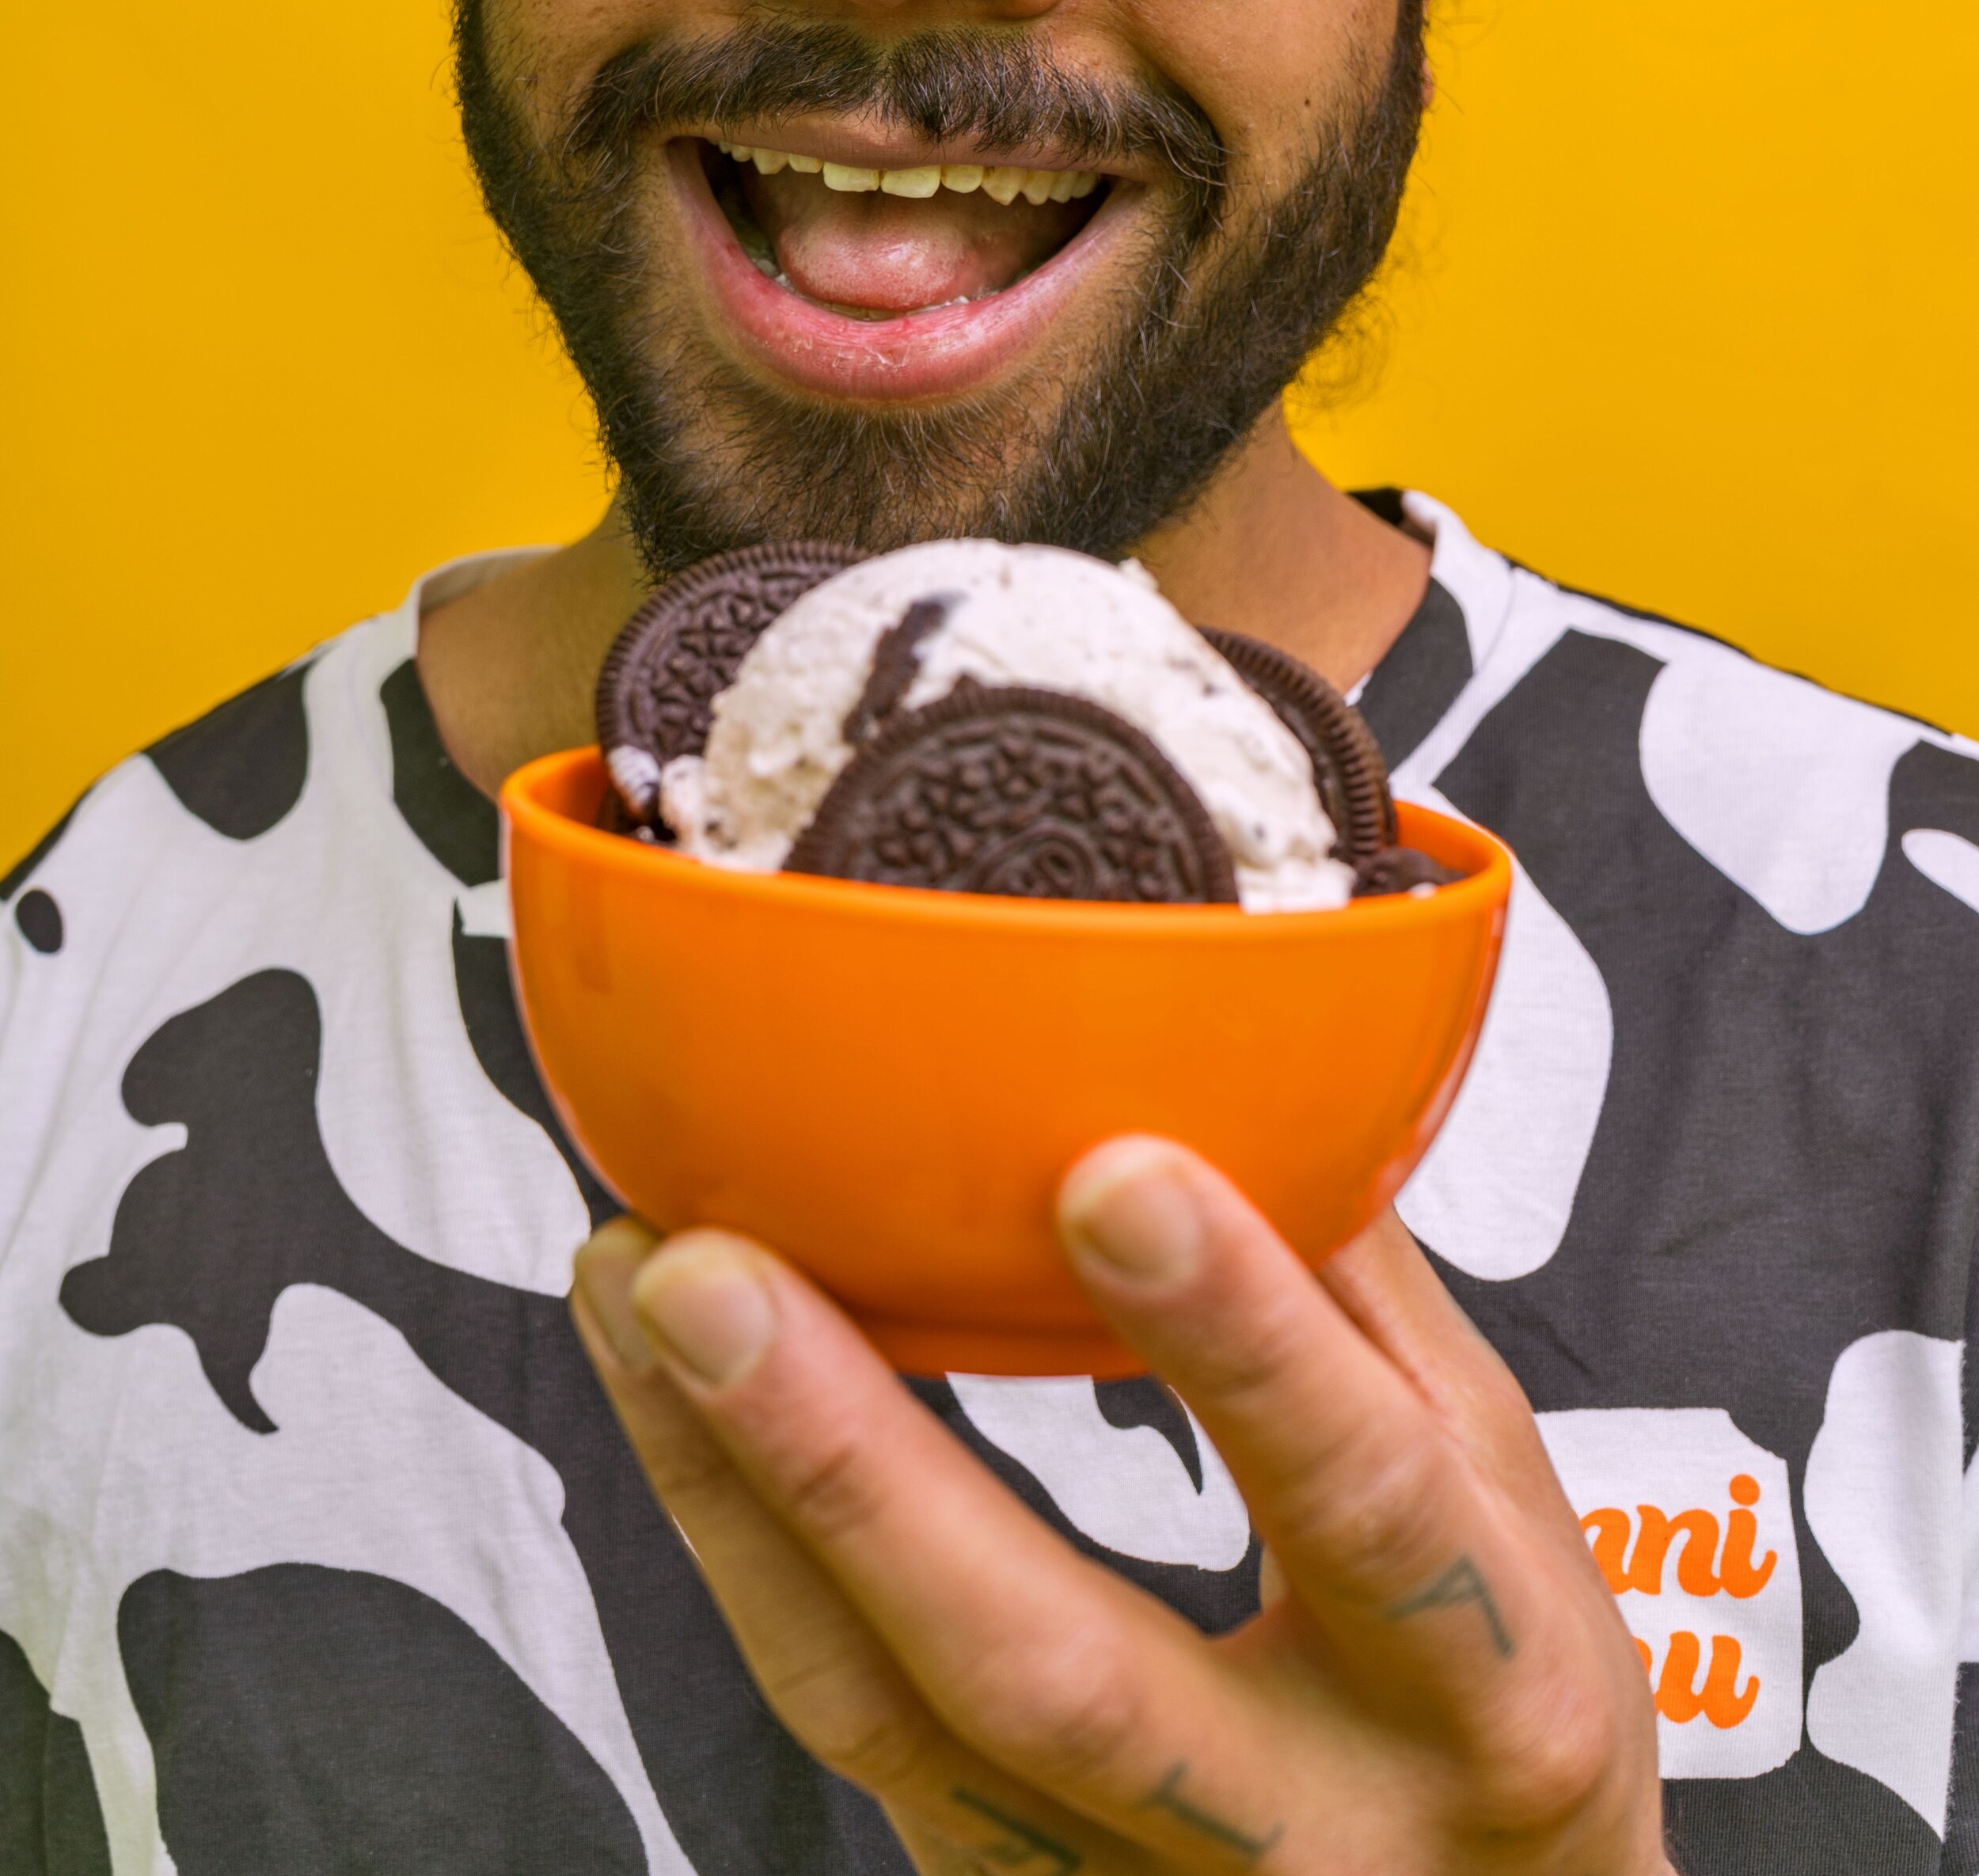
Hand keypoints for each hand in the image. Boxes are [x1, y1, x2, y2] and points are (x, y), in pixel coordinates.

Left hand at [571, 1139, 1668, 1873]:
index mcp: (1484, 1686)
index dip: (1244, 1341)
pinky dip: (742, 1558)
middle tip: (707, 1269)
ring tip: (630, 1286)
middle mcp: (1304, 1829)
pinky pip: (848, 1739)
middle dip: (859, 1466)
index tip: (1112, 1167)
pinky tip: (670, 1410)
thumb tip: (1252, 1056)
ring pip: (891, 1723)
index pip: (1361, 1505)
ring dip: (735, 1495)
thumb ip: (1374, 1294)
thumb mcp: (1511, 1498)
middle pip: (1056, 1671)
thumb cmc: (1506, 1696)